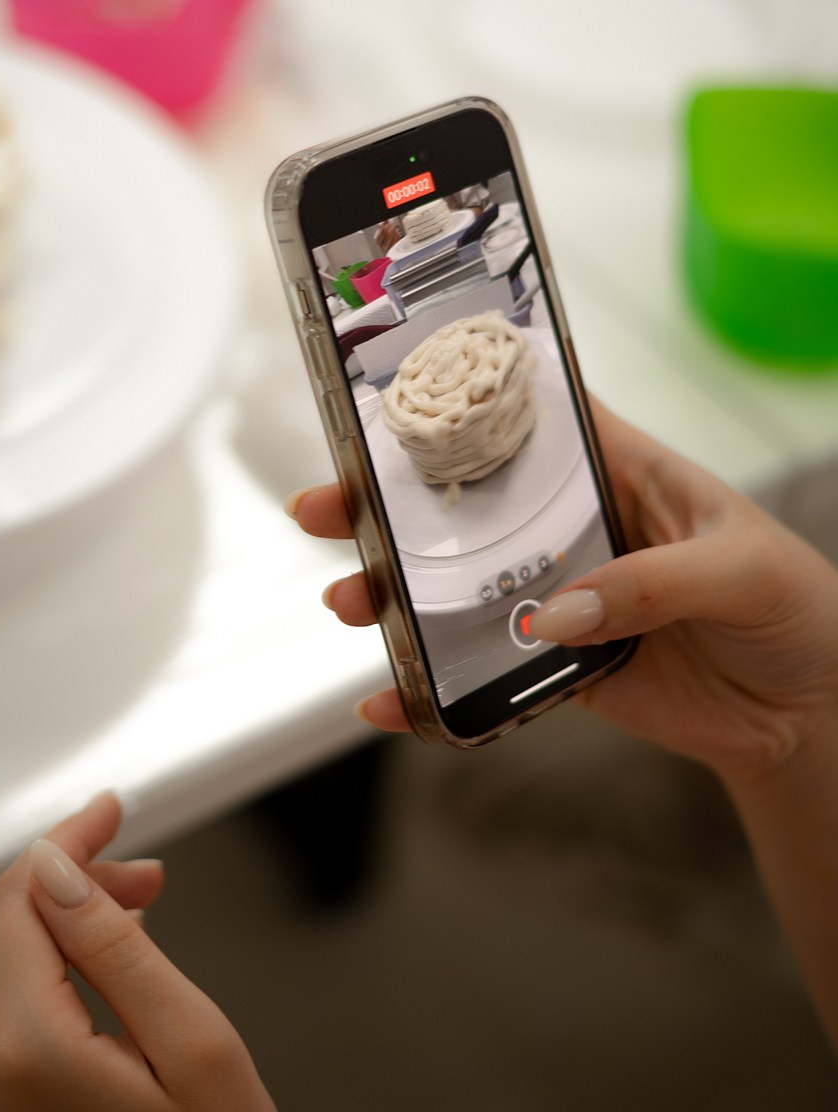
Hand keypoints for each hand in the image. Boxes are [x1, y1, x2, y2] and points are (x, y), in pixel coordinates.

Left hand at [0, 793, 290, 1111]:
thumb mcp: (195, 1039)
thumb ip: (116, 944)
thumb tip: (55, 867)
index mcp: (25, 1056)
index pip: (22, 900)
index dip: (69, 844)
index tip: (111, 810)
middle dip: (69, 884)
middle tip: (147, 879)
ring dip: (48, 928)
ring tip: (128, 923)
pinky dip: (20, 977)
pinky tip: (79, 976)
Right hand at [290, 401, 837, 787]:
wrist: (812, 714)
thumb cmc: (796, 609)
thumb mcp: (740, 569)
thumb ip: (651, 584)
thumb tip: (556, 615)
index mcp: (619, 469)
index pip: (533, 416)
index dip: (463, 399)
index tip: (387, 397)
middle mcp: (577, 525)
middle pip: (467, 502)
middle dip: (387, 502)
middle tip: (322, 507)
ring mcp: (561, 596)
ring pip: (458, 587)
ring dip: (395, 594)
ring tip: (349, 603)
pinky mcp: (559, 667)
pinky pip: (484, 674)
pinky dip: (432, 691)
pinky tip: (389, 701)